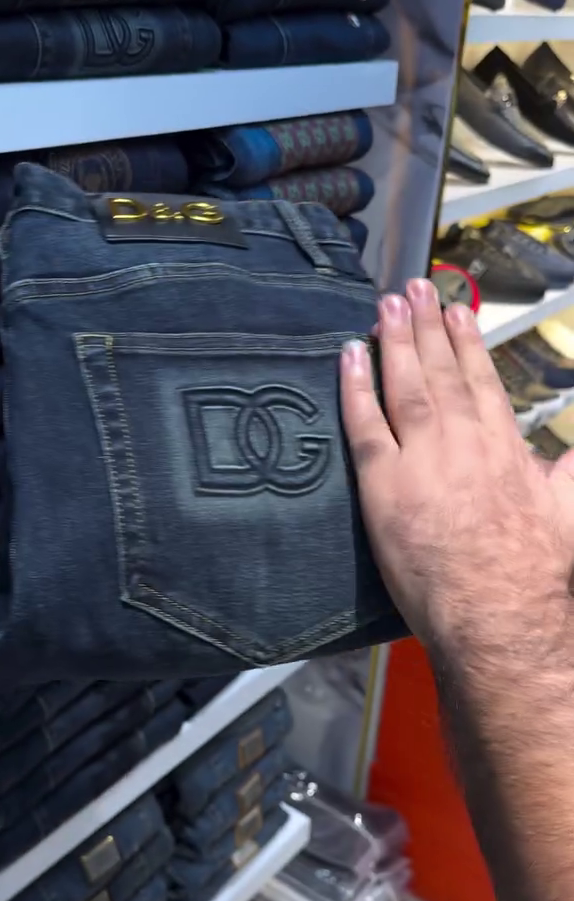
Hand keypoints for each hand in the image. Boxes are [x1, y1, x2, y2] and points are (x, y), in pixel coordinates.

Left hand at [340, 279, 573, 655]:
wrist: (499, 611)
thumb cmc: (534, 571)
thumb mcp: (569, 511)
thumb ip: (566, 474)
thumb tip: (568, 458)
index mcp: (503, 445)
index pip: (480, 380)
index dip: (465, 343)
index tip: (456, 312)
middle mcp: (462, 440)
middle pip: (439, 371)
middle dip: (425, 326)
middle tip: (413, 289)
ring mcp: (421, 458)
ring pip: (404, 385)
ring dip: (394, 341)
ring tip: (386, 305)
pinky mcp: (383, 483)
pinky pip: (363, 424)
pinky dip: (355, 386)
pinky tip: (349, 356)